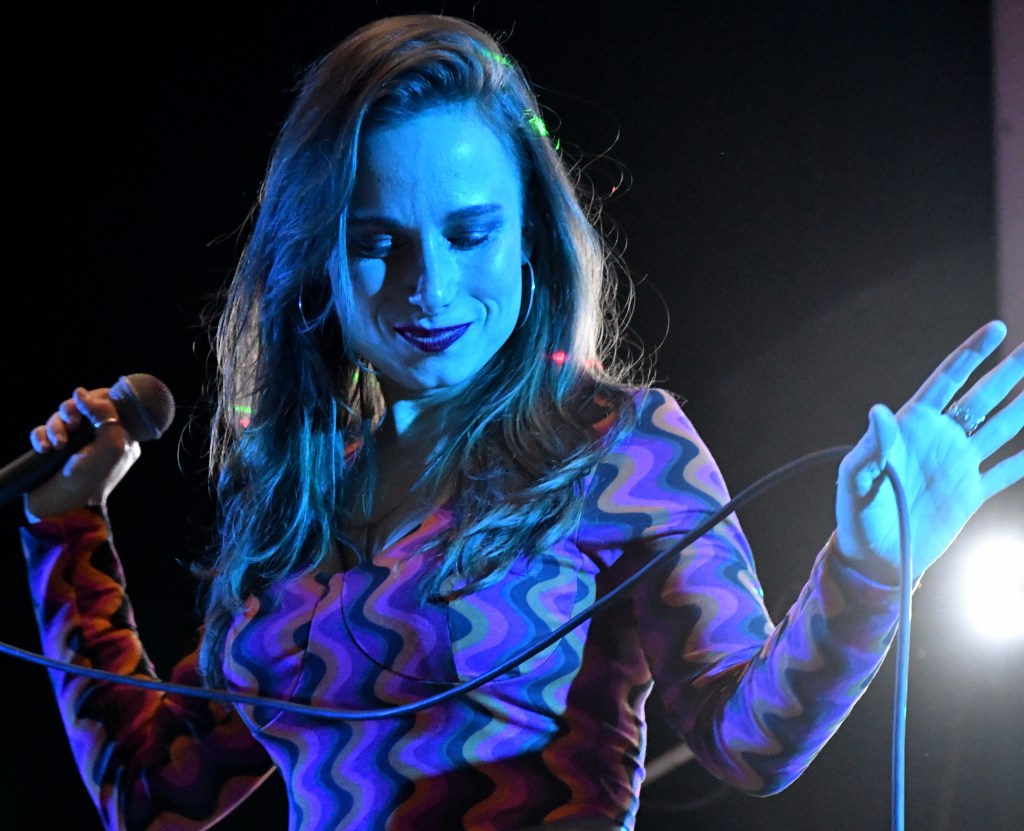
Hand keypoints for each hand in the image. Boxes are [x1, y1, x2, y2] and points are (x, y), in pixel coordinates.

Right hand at [24, 386, 139, 521]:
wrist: (64, 510)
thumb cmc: (93, 480)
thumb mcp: (111, 446)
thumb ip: (106, 414)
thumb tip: (82, 392)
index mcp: (120, 436)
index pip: (110, 404)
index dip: (96, 398)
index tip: (86, 403)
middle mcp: (98, 438)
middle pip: (81, 407)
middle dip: (72, 411)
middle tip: (72, 423)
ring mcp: (73, 445)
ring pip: (60, 418)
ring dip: (56, 427)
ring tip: (58, 445)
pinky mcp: (51, 452)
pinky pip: (42, 432)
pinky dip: (41, 437)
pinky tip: (46, 449)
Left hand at [836, 320, 1022, 579]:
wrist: (876, 557)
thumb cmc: (857, 515)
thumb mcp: (857, 479)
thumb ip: (872, 447)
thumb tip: (879, 411)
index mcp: (912, 427)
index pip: (947, 381)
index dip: (971, 354)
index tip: (997, 329)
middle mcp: (940, 438)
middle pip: (983, 397)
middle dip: (1010, 371)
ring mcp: (959, 463)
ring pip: (1002, 426)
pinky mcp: (972, 492)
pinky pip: (1008, 469)